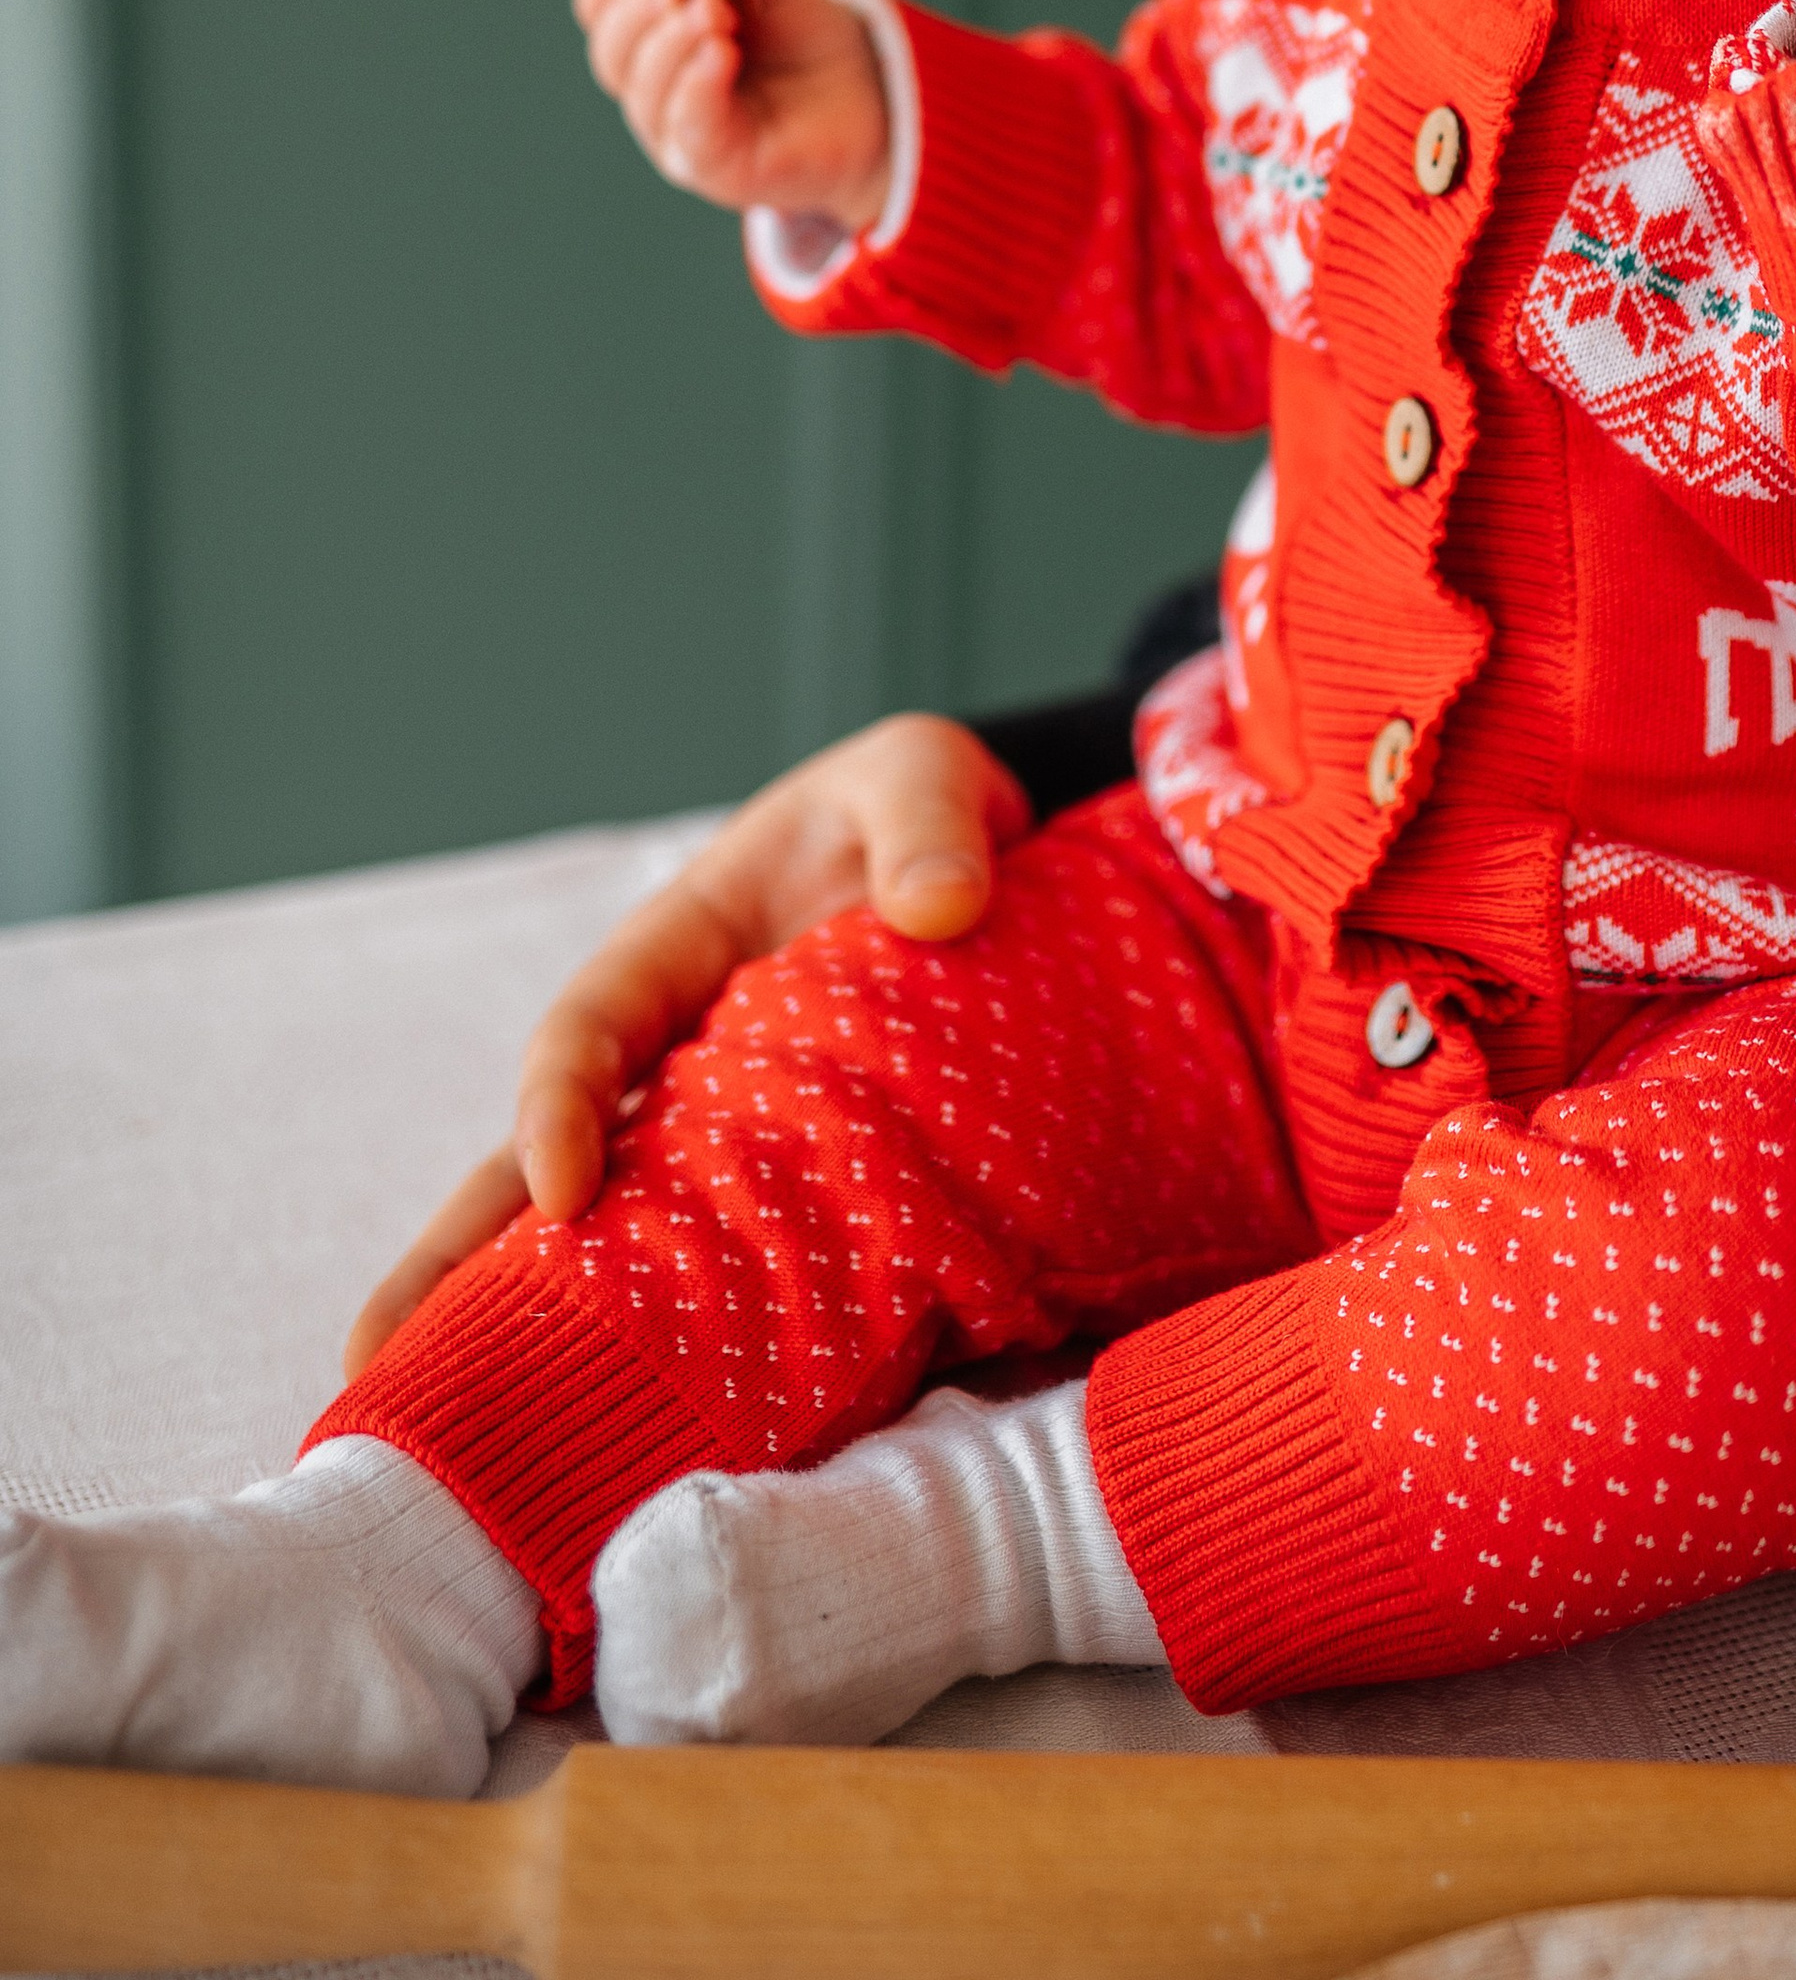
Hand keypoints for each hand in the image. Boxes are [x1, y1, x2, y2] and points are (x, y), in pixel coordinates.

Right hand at [343, 715, 1030, 1378]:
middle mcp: (673, 1062)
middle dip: (459, 1258)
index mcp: (676, 954)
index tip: (560, 1189)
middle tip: (379, 1361)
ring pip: (611, 1245)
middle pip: (543, 1165)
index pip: (589, 1030)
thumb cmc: (916, 816)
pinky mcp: (794, 1204)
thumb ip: (926, 824)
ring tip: (466, 1434)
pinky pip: (726, 1281)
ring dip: (537, 1329)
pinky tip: (656, 1445)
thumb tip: (938, 908)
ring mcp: (722, 1143)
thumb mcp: (920, 778)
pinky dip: (683, 1355)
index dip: (558, 1106)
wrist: (986, 877)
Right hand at [575, 0, 889, 233]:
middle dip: (638, 14)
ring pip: (645, 92)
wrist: (866, 97)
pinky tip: (719, 54)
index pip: (601, 12)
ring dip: (672, 44)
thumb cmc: (806, 41)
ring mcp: (679, 131)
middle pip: (613, 53)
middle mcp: (655, 86)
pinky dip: (697, 87)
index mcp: (655, 34)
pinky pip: (689, 127)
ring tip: (713, 11)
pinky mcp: (715, 166)